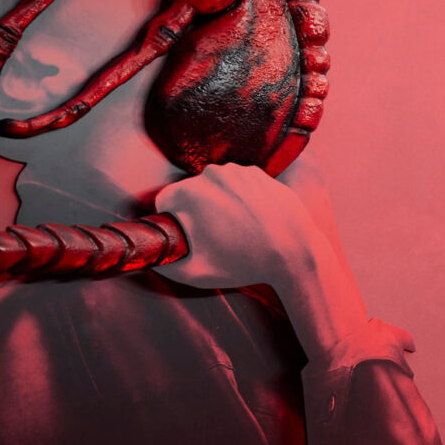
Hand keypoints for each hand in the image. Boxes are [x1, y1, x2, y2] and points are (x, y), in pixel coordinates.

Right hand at [153, 149, 367, 357]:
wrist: (294, 252)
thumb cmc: (245, 263)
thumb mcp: (196, 273)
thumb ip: (164, 264)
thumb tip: (149, 258)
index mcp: (190, 193)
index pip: (164, 201)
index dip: (172, 221)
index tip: (187, 235)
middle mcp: (212, 174)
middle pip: (190, 191)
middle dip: (196, 211)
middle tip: (215, 236)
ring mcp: (239, 170)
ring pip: (216, 186)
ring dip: (219, 202)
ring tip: (236, 228)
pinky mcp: (260, 173)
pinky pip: (239, 183)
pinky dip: (241, 197)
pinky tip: (251, 218)